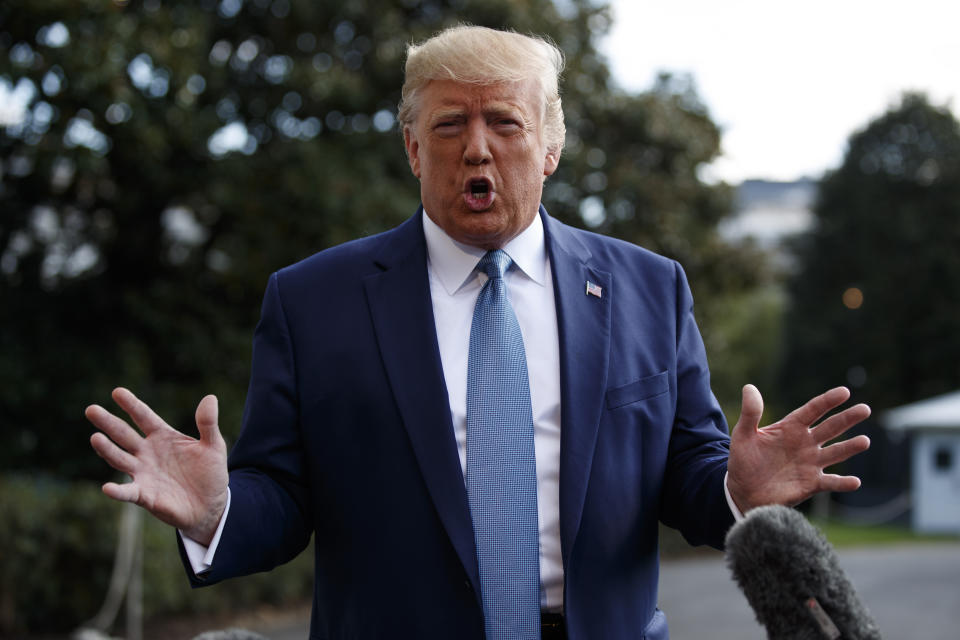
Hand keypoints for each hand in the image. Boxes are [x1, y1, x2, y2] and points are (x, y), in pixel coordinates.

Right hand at [86, 388, 228, 544]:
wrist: (211, 505)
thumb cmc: (209, 473)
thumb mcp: (214, 446)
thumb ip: (208, 423)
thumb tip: (210, 398)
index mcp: (163, 436)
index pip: (144, 417)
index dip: (131, 405)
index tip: (117, 392)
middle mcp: (147, 453)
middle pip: (124, 435)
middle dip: (108, 422)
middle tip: (91, 409)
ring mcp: (143, 473)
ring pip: (120, 459)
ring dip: (107, 450)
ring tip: (95, 438)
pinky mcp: (145, 495)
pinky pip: (128, 492)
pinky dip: (117, 491)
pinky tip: (107, 488)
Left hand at [726, 384, 870, 513]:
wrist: (743, 492)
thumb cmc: (743, 461)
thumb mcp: (743, 435)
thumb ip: (750, 413)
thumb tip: (749, 388)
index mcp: (791, 428)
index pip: (812, 410)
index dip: (827, 401)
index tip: (844, 392)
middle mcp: (805, 443)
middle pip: (830, 428)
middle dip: (847, 419)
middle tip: (864, 409)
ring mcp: (811, 463)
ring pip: (836, 453)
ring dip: (850, 447)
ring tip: (865, 441)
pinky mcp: (812, 484)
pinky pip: (831, 482)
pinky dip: (843, 483)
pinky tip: (854, 482)